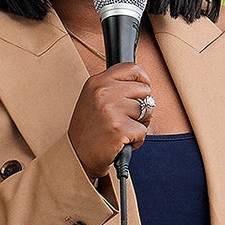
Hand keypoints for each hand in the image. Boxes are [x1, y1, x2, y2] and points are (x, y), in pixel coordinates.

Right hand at [67, 62, 152, 179]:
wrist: (77, 156)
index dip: (142, 79)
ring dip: (140, 123)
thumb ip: (114, 87)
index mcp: (96, 82)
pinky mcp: (119, 128)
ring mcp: (111, 109)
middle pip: (144, 89)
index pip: (131, 68)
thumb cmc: (88, 130)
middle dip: (142, 105)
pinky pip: (143, 130)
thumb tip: (143, 83)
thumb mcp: (94, 99)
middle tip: (127, 118)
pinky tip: (122, 141)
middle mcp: (103, 92)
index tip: (142, 88)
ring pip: (147, 110)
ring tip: (122, 129)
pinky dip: (137, 140)